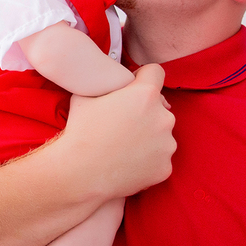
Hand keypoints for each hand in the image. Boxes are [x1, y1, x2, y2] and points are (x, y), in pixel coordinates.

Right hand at [60, 64, 174, 199]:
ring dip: (148, 138)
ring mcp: (167, 145)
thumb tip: (112, 78)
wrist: (78, 173)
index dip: (143, 78)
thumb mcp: (85, 94)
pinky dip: (147, 162)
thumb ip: (107, 83)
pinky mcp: (165, 168)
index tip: (133, 89)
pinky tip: (126, 164)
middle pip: (159, 107)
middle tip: (121, 126)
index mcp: (146, 94)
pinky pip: (159, 159)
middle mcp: (163, 117)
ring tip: (122, 148)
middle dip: (145, 113)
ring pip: (161, 134)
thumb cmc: (79, 131)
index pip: (156, 72)